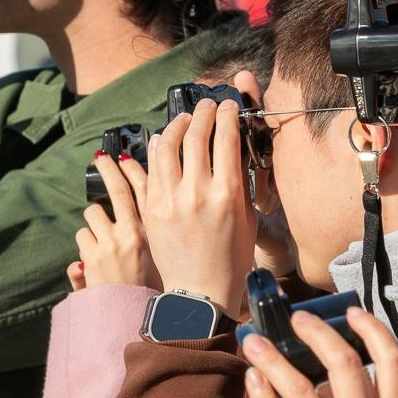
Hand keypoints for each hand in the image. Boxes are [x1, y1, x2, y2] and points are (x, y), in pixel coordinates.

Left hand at [74, 152, 159, 289]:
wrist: (132, 319)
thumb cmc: (148, 293)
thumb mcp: (156, 265)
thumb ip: (138, 244)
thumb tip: (136, 222)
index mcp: (156, 233)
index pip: (147, 190)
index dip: (135, 170)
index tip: (126, 157)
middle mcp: (135, 233)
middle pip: (118, 189)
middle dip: (107, 168)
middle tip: (100, 157)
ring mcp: (113, 243)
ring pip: (93, 213)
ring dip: (93, 220)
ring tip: (99, 236)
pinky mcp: (93, 255)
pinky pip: (82, 235)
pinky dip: (85, 242)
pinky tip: (92, 257)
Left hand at [138, 98, 256, 317]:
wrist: (200, 292)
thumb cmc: (231, 259)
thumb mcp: (246, 218)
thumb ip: (238, 182)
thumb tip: (231, 148)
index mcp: (227, 194)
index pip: (225, 138)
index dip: (226, 114)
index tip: (227, 106)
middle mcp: (197, 193)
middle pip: (195, 135)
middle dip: (202, 112)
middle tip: (206, 105)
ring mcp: (170, 200)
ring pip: (166, 145)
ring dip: (175, 125)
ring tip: (182, 120)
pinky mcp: (151, 209)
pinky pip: (151, 168)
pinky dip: (157, 149)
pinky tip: (163, 142)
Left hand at [242, 306, 397, 397]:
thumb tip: (345, 383)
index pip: (391, 361)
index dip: (370, 329)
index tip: (351, 312)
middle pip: (342, 362)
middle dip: (316, 331)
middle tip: (296, 318)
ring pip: (299, 387)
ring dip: (273, 358)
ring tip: (255, 341)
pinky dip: (263, 396)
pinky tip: (253, 379)